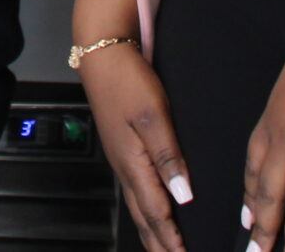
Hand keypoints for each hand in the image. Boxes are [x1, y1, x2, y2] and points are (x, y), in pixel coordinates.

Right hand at [79, 43, 191, 251]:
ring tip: (164, 247)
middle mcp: (124, 166)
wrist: (101, 53)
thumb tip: (183, 196)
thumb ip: (168, 157)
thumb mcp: (154, 116)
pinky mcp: (121, 148)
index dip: (171, 238)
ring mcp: (120, 158)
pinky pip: (135, 190)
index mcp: (133, 162)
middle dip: (159, 243)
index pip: (156, 212)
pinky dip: (146, 210)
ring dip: (152, 230)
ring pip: (138, 206)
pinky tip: (153, 209)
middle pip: (143, 217)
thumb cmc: (127, 80)